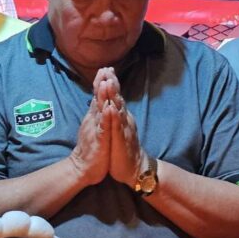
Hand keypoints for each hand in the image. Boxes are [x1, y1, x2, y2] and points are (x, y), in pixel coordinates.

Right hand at [68, 70, 110, 186]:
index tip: (106, 68)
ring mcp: (96, 129)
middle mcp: (93, 120)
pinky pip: (103, 128)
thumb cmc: (91, 148)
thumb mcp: (93, 127)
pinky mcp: (99, 141)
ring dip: (102, 96)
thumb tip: (95, 99)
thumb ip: (94, 113)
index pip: (98, 96)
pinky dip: (106, 117)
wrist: (83, 168)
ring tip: (105, 82)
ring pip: (100, 110)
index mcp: (94, 117)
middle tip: (105, 69)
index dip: (101, 82)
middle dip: (102, 83)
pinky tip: (108, 108)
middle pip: (98, 98)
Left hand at [99, 69, 145, 186]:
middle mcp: (124, 119)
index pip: (114, 96)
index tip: (105, 68)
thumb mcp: (116, 128)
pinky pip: (116, 127)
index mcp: (120, 116)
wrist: (134, 168)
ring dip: (113, 95)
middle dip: (112, 83)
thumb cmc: (123, 148)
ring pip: (117, 109)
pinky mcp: (121, 140)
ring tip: (108, 82)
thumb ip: (114, 114)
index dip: (110, 83)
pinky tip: (110, 108)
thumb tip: (110, 101)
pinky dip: (113, 117)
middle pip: (117, 98)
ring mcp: (123, 128)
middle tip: (107, 69)